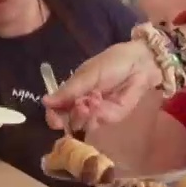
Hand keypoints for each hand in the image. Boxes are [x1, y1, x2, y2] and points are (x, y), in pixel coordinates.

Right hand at [42, 41, 161, 131]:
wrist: (141, 64)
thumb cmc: (113, 62)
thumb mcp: (89, 73)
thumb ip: (69, 90)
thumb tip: (45, 102)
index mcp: (73, 91)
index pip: (57, 109)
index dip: (53, 117)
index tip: (55, 121)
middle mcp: (82, 104)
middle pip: (68, 121)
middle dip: (72, 116)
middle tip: (81, 106)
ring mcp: (96, 112)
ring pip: (83, 124)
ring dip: (86, 115)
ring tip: (93, 101)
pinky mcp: (112, 117)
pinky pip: (99, 122)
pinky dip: (99, 114)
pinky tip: (102, 102)